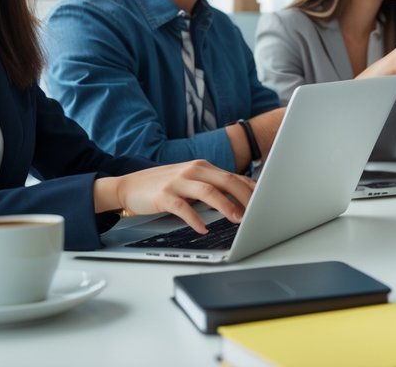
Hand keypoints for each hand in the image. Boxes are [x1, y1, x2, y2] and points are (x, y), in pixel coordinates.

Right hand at [93, 160, 254, 233]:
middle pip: (227, 181)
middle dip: (245, 196)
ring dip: (226, 205)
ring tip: (237, 219)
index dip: (252, 189)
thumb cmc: (164, 185)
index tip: (267, 201)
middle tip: (257, 211)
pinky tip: (202, 228)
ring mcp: (178, 181)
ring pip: (209, 191)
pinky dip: (195, 219)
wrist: (129, 186)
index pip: (234, 176)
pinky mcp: (163, 195)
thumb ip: (213, 186)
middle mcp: (193, 170)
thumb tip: (242, 197)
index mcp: (203, 167)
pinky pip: (183, 207)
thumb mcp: (191, 181)